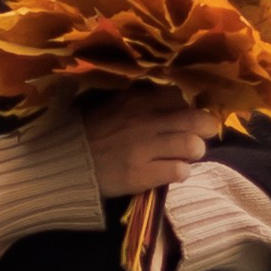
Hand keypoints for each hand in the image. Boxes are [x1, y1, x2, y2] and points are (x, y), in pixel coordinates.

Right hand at [83, 87, 220, 198]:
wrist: (63, 163)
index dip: (193, 105)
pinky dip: (181, 172)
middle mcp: (144, 121)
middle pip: (196, 119)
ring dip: (195, 152)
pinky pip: (179, 171)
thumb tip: (174, 100)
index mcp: (137, 100)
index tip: (192, 113)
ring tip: (187, 155)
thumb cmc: (90, 133)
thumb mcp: (113, 105)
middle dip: (206, 128)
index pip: (181, 96)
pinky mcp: (141, 174)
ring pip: (192, 146)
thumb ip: (142, 101)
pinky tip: (172, 171)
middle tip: (202, 135)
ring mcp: (144, 148)